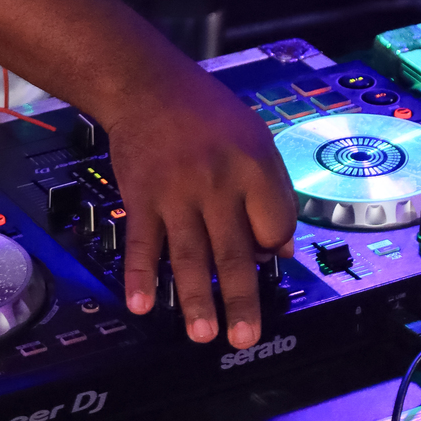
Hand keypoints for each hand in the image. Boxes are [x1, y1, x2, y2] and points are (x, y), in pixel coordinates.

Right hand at [105, 47, 297, 346]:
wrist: (145, 83)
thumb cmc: (203, 110)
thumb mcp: (254, 135)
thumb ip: (273, 189)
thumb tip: (281, 249)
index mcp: (252, 164)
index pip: (275, 224)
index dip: (273, 244)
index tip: (263, 250)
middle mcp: (216, 182)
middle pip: (234, 251)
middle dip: (241, 298)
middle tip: (245, 337)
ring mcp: (175, 192)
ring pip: (188, 255)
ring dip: (195, 298)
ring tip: (202, 333)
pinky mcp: (141, 196)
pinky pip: (141, 241)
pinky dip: (139, 274)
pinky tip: (141, 302)